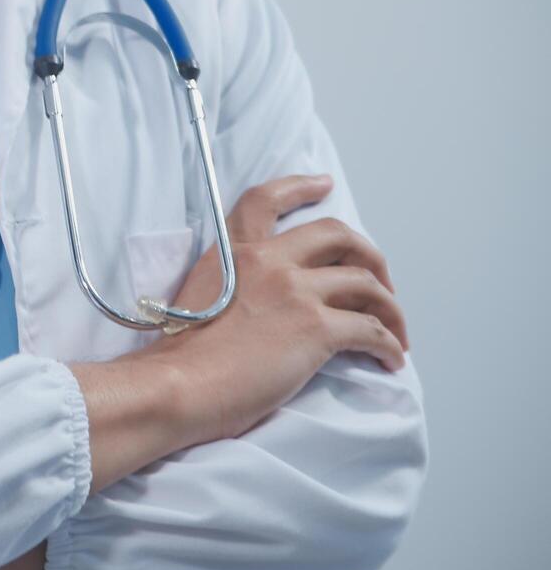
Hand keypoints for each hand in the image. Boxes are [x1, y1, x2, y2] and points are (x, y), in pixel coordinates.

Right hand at [145, 173, 409, 444]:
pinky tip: (391, 358)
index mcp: (233, 252)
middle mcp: (268, 261)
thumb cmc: (178, 356)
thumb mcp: (194, 297)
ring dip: (389, 307)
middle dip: (369, 256)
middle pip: (338, 236)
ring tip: (394, 330)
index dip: (299, 187)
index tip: (323, 184)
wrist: (176, 385)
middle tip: (379, 282)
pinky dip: (389, 344)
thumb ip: (226, 284)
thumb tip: (253, 304)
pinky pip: (372, 330)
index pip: (266, 200)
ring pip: (366, 284)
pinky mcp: (316, 328)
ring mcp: (295, 292)